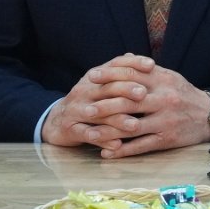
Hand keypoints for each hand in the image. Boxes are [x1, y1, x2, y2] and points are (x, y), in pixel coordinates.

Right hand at [41, 54, 159, 149]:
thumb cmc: (89, 101)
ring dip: (118, 120)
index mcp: (95, 77)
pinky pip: (87, 134)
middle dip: (127, 90)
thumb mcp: (103, 85)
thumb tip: (150, 64)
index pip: (115, 64)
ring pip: (99, 113)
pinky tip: (117, 145)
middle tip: (144, 95)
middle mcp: (84, 90)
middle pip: (108, 87)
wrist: (57, 120)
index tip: (152, 65)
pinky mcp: (70, 129)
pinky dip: (102, 140)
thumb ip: (125, 76)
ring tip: (135, 125)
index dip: (133, 63)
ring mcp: (76, 110)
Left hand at [91, 62, 209, 159]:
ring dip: (108, 131)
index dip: (110, 75)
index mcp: (163, 81)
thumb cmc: (184, 95)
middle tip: (85, 109)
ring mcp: (164, 120)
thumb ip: (147, 70)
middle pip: (128, 101)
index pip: (132, 75)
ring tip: (89, 134)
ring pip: (131, 126)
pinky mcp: (166, 139)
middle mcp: (164, 99)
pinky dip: (121, 150)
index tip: (92, 77)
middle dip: (104, 106)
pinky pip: (140, 146)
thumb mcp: (170, 78)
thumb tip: (124, 58)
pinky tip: (106, 152)